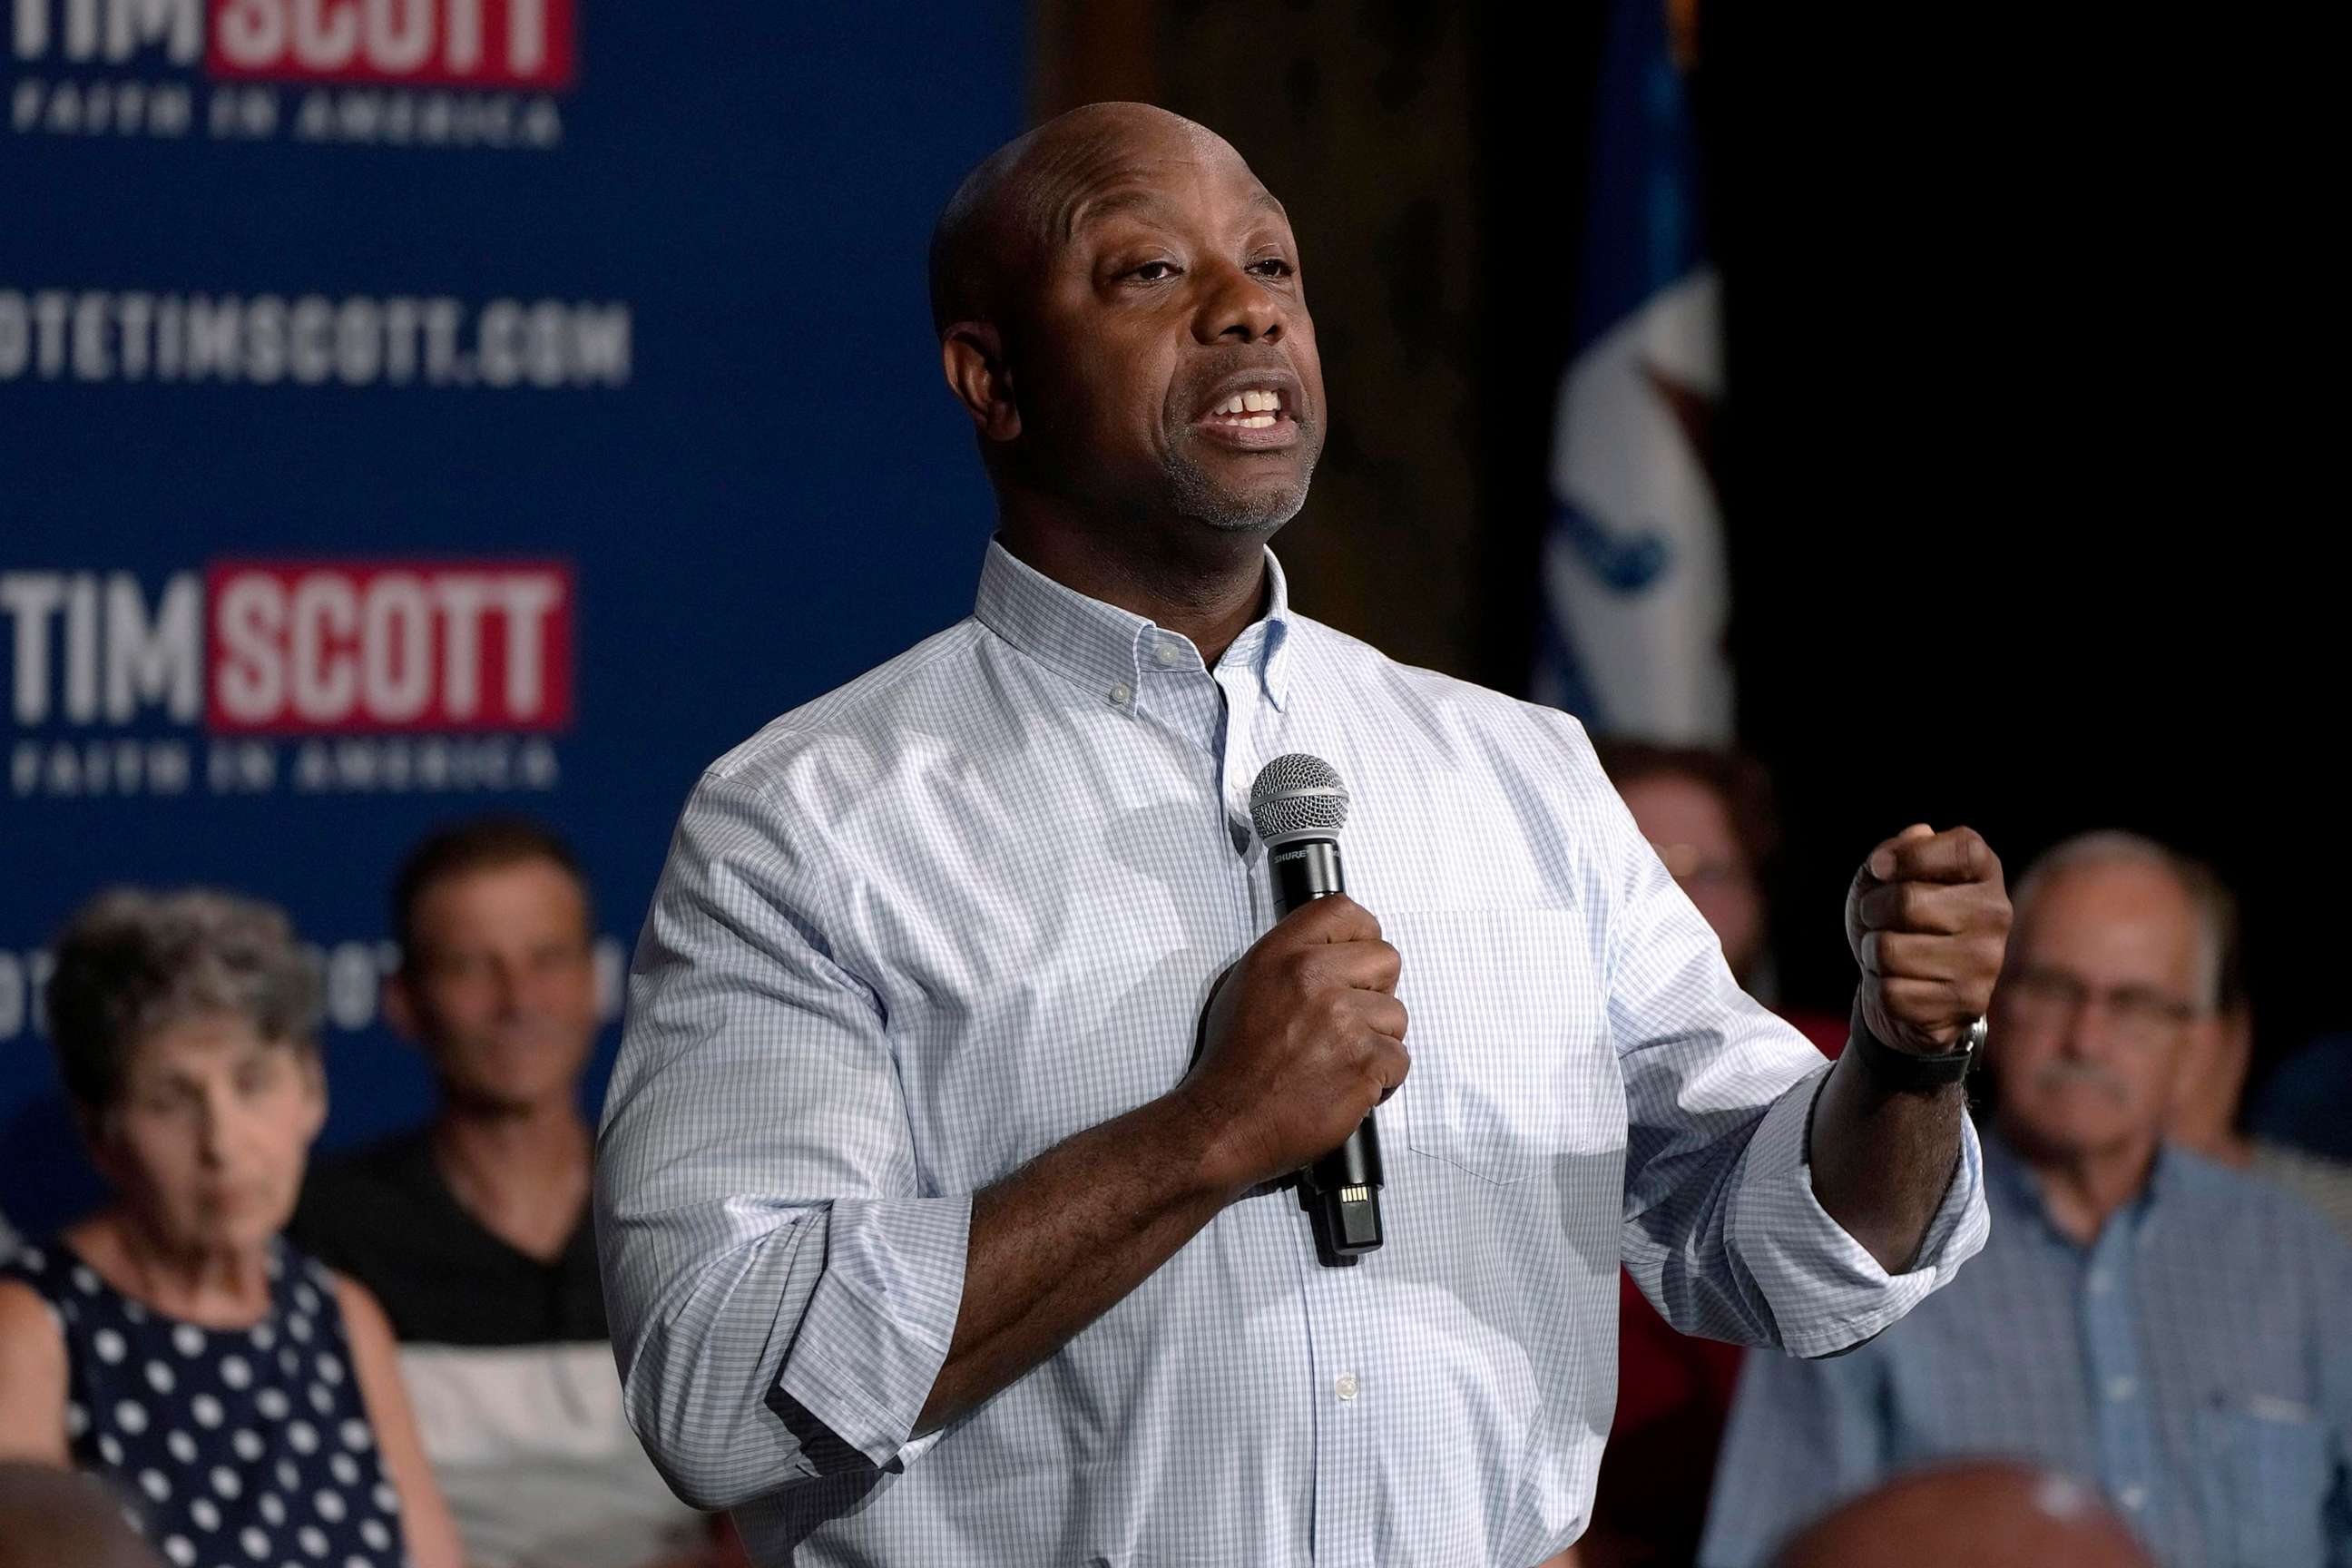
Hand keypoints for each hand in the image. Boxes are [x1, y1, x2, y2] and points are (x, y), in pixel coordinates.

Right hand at [1178, 894, 1408, 1192]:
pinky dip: (1380, 1079)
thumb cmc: (1233, 1064)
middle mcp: (1312, 978)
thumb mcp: (1247, 986)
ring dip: (1377, 1041)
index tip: (1358, 961)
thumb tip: (1335, 949)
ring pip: (1397, 1015)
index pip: (1345, 911)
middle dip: (1376, 993)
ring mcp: (1342, 1020)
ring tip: (1339, 1060)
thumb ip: (1292, 959)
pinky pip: (1399, 1059)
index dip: (1362, 936)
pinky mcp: (1363, 1062)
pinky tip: (1345, 1083)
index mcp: (1281, 954)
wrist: (1226, 1122)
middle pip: (1386, 959)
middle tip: (1350, 1021)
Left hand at [1845, 824, 2010, 1053]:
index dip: (1909, 856)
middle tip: (1876, 918)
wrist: (1910, 983)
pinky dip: (1878, 987)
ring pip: (1890, 951)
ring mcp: (1987, 962)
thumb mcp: (1890, 875)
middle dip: (1872, 911)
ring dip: (1872, 952)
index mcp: (1984, 872)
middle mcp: (1996, 914)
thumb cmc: (1898, 918)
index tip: (1879, 868)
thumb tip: (1917, 835)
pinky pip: (1891, 992)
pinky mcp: (1968, 1003)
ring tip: (1888, 953)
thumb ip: (1900, 849)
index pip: (1961, 850)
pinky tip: (1898, 983)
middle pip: (1907, 903)